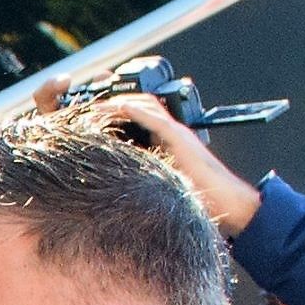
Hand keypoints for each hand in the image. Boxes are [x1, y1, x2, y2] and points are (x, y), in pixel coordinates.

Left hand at [52, 85, 261, 236]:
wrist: (222, 202)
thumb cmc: (188, 197)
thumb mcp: (151, 183)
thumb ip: (133, 175)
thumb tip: (104, 183)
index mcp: (158, 138)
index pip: (132, 113)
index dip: (109, 110)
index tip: (84, 115)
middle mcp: (166, 130)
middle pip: (135, 104)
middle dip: (108, 102)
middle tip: (82, 106)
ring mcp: (173, 131)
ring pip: (144, 106)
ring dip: (117, 104)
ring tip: (93, 107)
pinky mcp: (179, 138)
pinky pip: (157, 119)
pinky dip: (138, 112)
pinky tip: (120, 108)